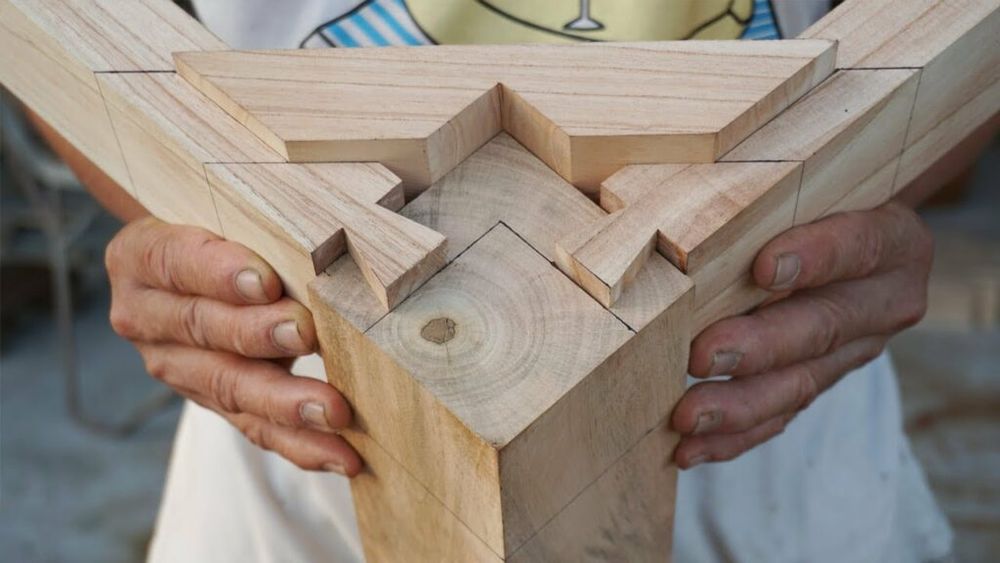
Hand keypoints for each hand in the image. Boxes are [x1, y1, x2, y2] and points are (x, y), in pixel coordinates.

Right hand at [105, 217, 361, 474]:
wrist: (192, 266)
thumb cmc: (224, 225)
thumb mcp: (225, 208)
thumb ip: (260, 220)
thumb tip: (326, 234)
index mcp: (142, 256)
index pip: (177, 261)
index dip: (220, 272)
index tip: (265, 281)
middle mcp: (147, 315)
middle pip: (202, 327)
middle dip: (257, 336)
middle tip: (305, 336)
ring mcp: (176, 366)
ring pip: (229, 385)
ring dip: (285, 402)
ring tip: (333, 411)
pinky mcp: (211, 402)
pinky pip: (254, 427)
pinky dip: (301, 444)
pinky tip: (342, 454)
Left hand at [672, 201, 932, 467]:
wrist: (851, 233)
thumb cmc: (807, 198)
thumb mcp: (804, 183)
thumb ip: (766, 195)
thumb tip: (672, 204)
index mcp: (890, 239)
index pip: (858, 245)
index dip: (815, 257)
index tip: (765, 268)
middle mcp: (882, 300)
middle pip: (823, 325)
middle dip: (759, 347)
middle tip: (700, 356)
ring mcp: (855, 350)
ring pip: (800, 382)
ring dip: (738, 405)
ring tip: (687, 417)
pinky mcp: (822, 380)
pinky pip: (781, 416)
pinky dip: (734, 436)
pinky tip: (691, 448)